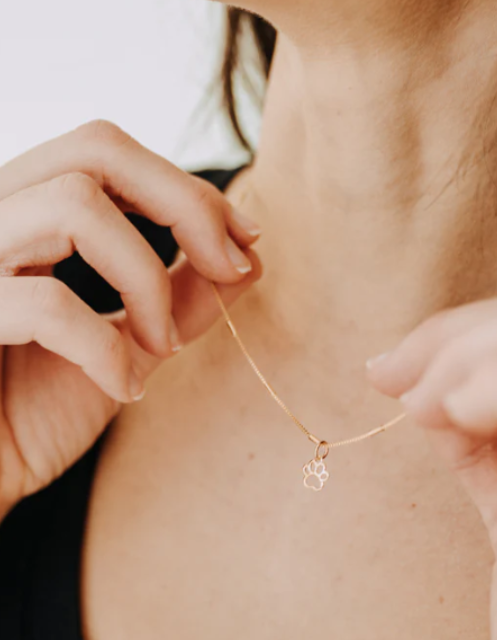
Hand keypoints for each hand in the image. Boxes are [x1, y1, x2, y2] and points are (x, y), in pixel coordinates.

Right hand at [0, 119, 260, 514]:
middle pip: (96, 148)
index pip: (110, 153)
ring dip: (146, 280)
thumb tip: (248, 259)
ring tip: (162, 346)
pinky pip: (47, 303)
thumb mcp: (125, 350)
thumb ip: (179, 302)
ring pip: (74, 206)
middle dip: (184, 203)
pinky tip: (125, 390)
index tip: (247, 241)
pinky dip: (106, 350)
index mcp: (27, 215)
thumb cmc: (30, 414)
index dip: (190, 189)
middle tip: (230, 265)